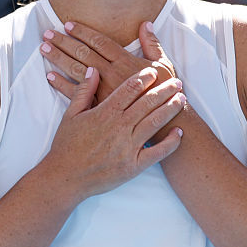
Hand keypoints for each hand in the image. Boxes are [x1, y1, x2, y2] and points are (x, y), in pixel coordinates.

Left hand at [40, 21, 175, 104]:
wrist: (165, 123)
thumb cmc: (166, 93)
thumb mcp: (163, 65)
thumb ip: (152, 44)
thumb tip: (145, 24)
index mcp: (126, 62)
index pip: (100, 42)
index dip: (83, 32)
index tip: (68, 24)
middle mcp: (112, 74)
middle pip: (84, 53)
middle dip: (64, 42)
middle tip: (48, 33)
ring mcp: (104, 91)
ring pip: (77, 70)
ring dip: (59, 58)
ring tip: (44, 48)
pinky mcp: (99, 107)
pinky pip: (77, 95)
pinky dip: (62, 85)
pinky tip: (50, 76)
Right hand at [44, 65, 184, 200]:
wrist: (65, 178)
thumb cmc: (66, 146)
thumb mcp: (70, 115)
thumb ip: (83, 91)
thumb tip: (92, 69)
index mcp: (105, 113)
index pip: (130, 88)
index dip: (145, 78)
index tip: (154, 72)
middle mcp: (120, 127)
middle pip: (148, 102)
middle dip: (164, 90)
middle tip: (177, 82)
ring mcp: (128, 147)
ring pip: (155, 122)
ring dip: (170, 109)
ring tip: (181, 99)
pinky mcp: (134, 165)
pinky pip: (157, 152)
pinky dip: (171, 142)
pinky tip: (179, 133)